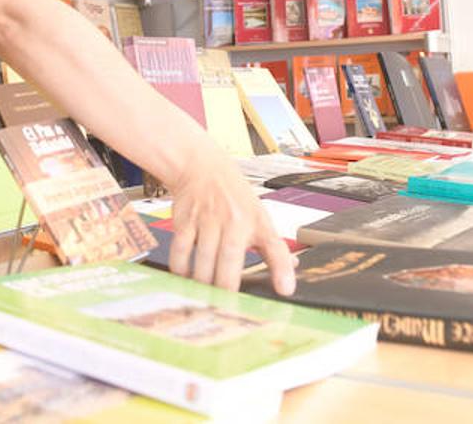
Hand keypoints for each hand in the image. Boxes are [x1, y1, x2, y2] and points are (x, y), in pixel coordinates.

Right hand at [165, 153, 295, 295]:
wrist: (201, 166)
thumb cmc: (233, 195)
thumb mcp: (258, 215)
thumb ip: (272, 245)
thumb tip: (291, 269)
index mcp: (257, 221)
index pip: (275, 246)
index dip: (281, 269)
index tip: (285, 290)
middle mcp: (234, 220)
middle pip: (231, 258)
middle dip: (227, 286)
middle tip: (226, 305)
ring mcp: (208, 219)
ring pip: (204, 259)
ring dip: (202, 281)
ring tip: (204, 294)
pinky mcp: (186, 219)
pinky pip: (181, 250)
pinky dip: (181, 268)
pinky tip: (185, 276)